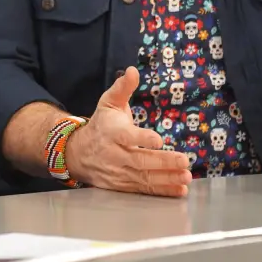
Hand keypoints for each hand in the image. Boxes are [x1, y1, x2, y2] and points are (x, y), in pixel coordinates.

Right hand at [63, 68, 192, 196]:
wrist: (76, 153)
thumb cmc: (100, 125)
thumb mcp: (108, 103)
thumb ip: (122, 88)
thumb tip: (133, 70)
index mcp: (112, 132)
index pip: (127, 137)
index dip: (142, 139)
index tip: (158, 140)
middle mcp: (115, 154)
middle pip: (140, 160)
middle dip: (163, 162)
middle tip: (184, 161)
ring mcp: (118, 173)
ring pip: (144, 178)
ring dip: (167, 179)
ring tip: (186, 177)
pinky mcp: (122, 186)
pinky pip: (143, 190)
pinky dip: (162, 192)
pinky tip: (179, 191)